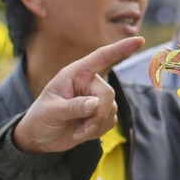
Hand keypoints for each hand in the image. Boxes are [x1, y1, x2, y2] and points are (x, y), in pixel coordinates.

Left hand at [12, 37, 140, 152]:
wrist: (40, 138)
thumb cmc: (40, 118)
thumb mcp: (51, 111)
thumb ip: (73, 107)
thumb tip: (96, 104)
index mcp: (76, 73)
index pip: (101, 57)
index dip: (121, 48)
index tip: (139, 40)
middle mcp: (88, 83)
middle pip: (108, 93)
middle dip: (98, 114)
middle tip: (84, 128)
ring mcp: (95, 99)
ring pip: (112, 109)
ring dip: (96, 125)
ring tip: (78, 131)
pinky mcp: (100, 115)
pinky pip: (111, 121)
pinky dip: (98, 131)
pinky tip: (82, 132)